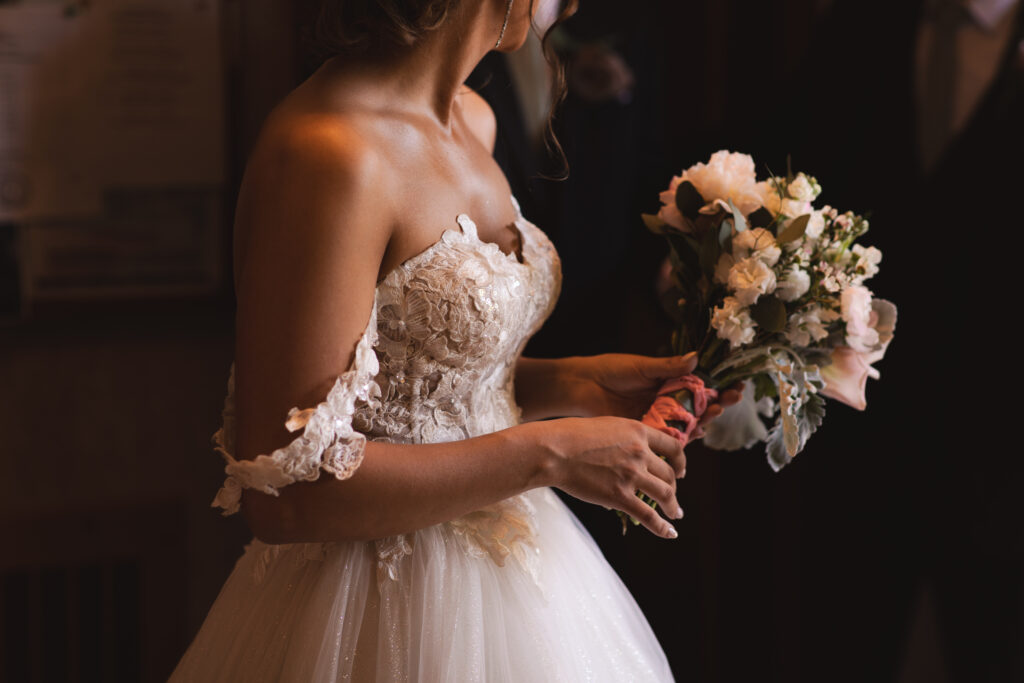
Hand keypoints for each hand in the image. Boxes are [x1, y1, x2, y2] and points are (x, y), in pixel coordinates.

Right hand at [531, 416, 685, 538]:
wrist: (554, 451)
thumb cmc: (570, 435)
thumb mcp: (606, 426)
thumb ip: (625, 437)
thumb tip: (632, 450)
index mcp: (638, 432)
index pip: (673, 447)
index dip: (680, 462)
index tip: (680, 471)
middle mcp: (640, 453)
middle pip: (669, 474)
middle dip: (674, 487)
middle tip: (672, 496)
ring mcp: (631, 475)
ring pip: (665, 495)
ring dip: (673, 507)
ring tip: (675, 514)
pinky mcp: (620, 497)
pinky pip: (649, 516)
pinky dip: (662, 527)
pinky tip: (669, 533)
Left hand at [563, 352, 741, 425]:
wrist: (581, 387)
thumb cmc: (610, 370)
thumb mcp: (642, 367)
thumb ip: (669, 367)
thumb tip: (697, 358)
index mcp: (669, 383)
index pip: (701, 386)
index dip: (719, 387)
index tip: (736, 385)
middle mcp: (667, 402)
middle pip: (699, 407)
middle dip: (717, 404)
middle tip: (729, 399)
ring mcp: (658, 418)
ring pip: (687, 424)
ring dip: (704, 420)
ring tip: (714, 413)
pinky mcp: (646, 432)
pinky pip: (668, 439)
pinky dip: (683, 438)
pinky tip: (695, 433)